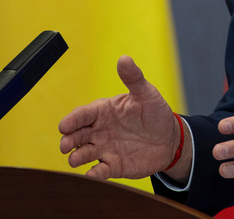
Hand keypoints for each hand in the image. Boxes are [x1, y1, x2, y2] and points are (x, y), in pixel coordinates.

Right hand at [58, 56, 190, 181]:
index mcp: (103, 111)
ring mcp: (105, 148)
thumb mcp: (146, 93)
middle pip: (77, 135)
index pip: (83, 114)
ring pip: (84, 153)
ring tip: (75, 159)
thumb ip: (133, 78)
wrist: (169, 139)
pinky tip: (92, 174)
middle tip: (65, 145)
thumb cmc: (154, 113)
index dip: (72, 120)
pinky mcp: (113, 166)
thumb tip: (124, 58)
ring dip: (77, 157)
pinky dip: (94, 174)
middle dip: (68, 140)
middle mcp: (99, 130)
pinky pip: (100, 171)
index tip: (64, 126)